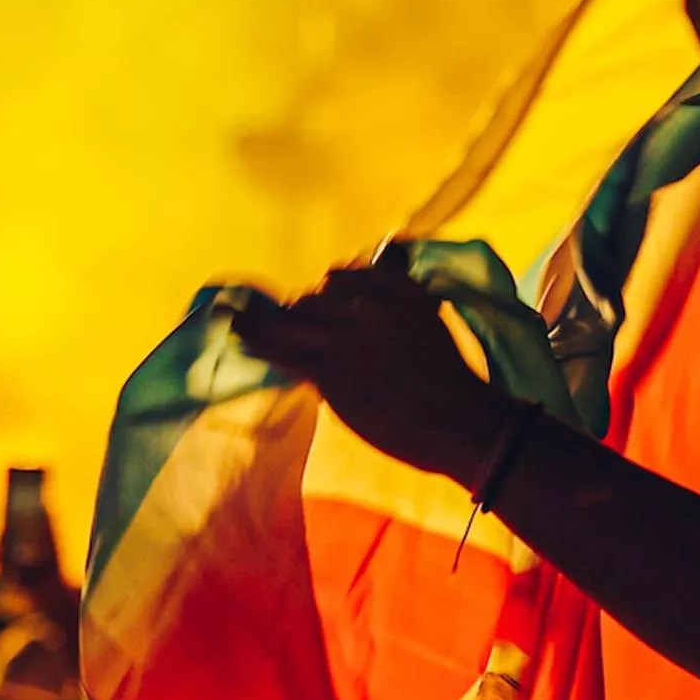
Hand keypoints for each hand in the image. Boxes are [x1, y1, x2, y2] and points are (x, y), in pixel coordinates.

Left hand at [232, 264, 508, 481]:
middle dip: (305, 311)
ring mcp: (346, 335)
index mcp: (397, 287)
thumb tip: (377, 282)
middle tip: (295, 325)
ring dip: (271, 323)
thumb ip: (400, 301)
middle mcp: (368, 303)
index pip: (347, 276)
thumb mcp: (432, 323)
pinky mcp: (329, 369)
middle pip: (317, 296)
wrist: (461, 423)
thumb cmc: (454, 383)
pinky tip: (238, 334)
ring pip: (295, 317)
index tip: (325, 299)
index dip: (332, 291)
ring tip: (240, 321)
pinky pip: (282, 349)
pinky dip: (256, 339)